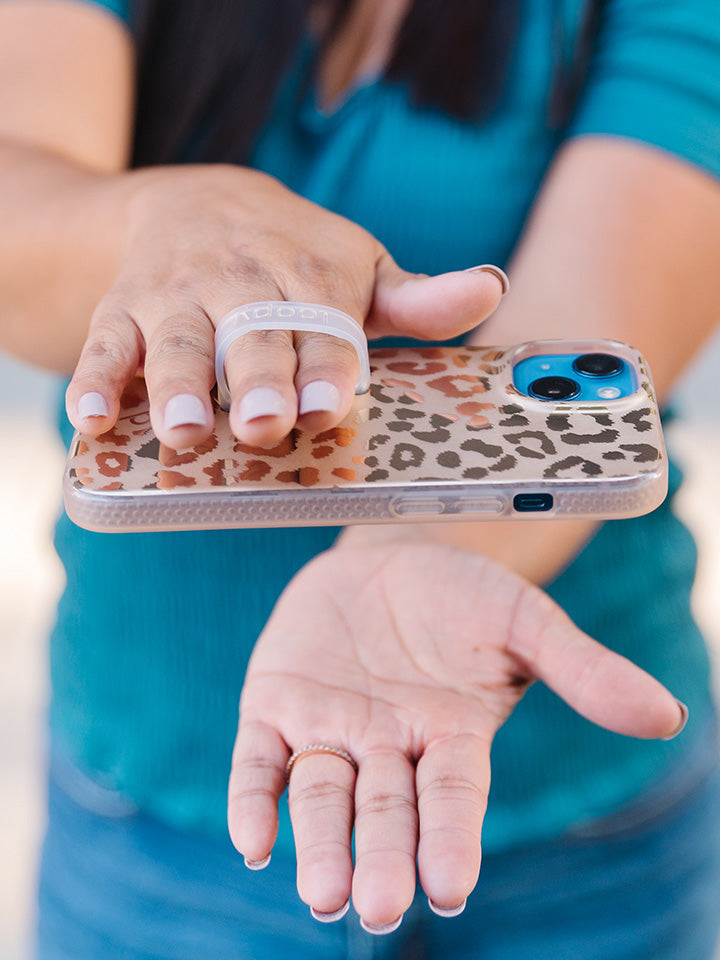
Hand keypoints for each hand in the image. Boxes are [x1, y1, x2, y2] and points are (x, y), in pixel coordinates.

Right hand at [65, 165, 505, 448]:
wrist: (198, 202)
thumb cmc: (296, 256)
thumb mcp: (360, 268)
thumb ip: (416, 300)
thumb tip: (490, 290)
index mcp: (310, 272)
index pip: (323, 323)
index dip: (327, 365)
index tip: (329, 406)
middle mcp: (242, 281)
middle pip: (251, 334)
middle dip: (259, 380)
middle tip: (264, 425)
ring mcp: (177, 295)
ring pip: (176, 343)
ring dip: (178, 388)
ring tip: (187, 433)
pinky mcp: (123, 309)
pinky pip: (104, 345)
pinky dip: (94, 381)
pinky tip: (94, 421)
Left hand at [228, 542, 683, 929]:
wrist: (390, 552)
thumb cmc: (462, 594)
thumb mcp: (524, 620)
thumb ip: (583, 669)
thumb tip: (666, 716)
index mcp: (451, 736)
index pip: (452, 799)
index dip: (450, 838)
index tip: (449, 883)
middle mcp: (388, 746)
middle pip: (385, 811)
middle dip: (382, 857)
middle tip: (380, 907)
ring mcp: (329, 726)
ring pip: (322, 795)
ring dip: (321, 844)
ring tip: (324, 895)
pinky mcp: (277, 702)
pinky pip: (260, 759)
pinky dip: (254, 797)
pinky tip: (254, 841)